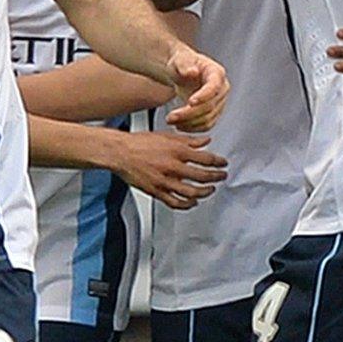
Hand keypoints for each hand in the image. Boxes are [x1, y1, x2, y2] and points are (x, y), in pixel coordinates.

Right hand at [104, 130, 227, 209]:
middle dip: (216, 177)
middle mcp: (172, 167)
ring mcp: (164, 181)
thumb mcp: (167, 136)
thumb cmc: (140, 143)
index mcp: (176, 151)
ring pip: (191, 192)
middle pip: (202, 176)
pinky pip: (175, 202)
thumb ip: (188, 140)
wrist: (119, 152)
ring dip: (205, 192)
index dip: (218, 162)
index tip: (223, 164)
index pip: (205, 159)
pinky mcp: (155, 191)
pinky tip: (192, 202)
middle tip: (222, 177)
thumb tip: (206, 140)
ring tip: (210, 190)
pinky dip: (187, 204)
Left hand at [164, 48, 229, 131]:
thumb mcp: (180, 60)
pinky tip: (179, 125)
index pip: (214, 87)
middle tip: (170, 117)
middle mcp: (222, 89)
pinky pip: (206, 125)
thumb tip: (192, 72)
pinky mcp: (214, 113)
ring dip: (188, 123)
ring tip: (170, 120)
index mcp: (217, 73)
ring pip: (208, 118)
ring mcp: (220, 102)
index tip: (190, 102)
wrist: (183, 71)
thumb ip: (185, 65)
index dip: (204, 96)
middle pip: (210, 106)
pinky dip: (192, 128)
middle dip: (189, 113)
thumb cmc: (183, 63)